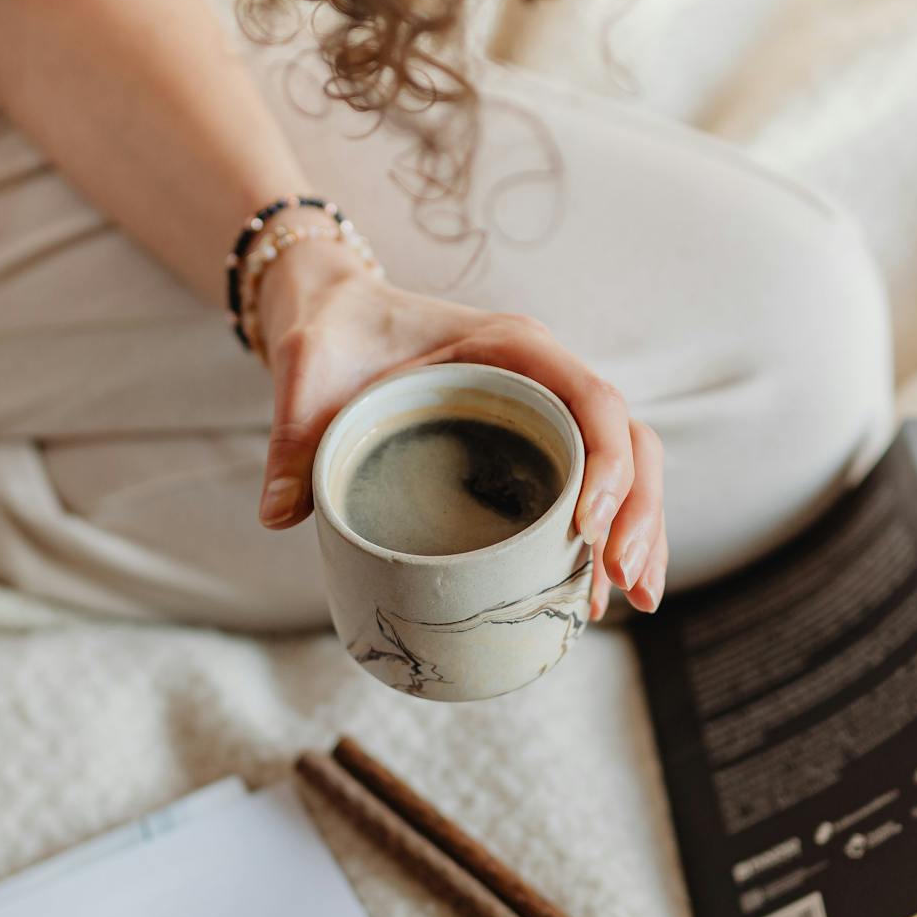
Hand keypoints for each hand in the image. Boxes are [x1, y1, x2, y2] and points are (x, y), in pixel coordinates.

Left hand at [254, 240, 667, 615]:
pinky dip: (610, 534)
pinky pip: (595, 485)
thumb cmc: (332, 335)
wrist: (336, 315)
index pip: (591, 398)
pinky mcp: (535, 444)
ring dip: (639, 531)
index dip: (607, 463)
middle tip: (621, 585)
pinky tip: (601, 593)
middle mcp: (545, 377)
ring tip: (630, 600)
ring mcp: (547, 412)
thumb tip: (278, 515)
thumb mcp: (307, 373)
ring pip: (626, 466)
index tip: (588, 527)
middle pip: (628, 440)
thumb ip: (294, 436)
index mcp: (512, 347)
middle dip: (638, 514)